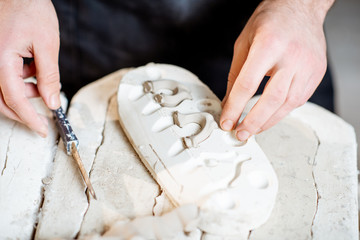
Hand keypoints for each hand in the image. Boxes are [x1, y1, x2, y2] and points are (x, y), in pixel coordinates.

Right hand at [0, 0, 60, 136]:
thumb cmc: (31, 10)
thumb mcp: (47, 45)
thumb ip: (49, 77)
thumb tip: (52, 102)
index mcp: (0, 61)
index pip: (15, 100)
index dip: (30, 118)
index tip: (41, 130)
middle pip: (3, 101)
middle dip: (24, 111)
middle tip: (43, 116)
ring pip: (2, 91)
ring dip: (24, 94)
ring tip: (41, 79)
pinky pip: (3, 78)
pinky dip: (20, 82)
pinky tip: (33, 69)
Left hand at [220, 0, 333, 140]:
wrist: (301, 7)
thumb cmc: (270, 21)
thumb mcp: (244, 42)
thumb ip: (236, 74)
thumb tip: (229, 102)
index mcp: (268, 44)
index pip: (247, 85)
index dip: (234, 108)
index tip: (227, 121)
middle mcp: (292, 56)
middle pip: (271, 100)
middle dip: (253, 122)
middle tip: (240, 134)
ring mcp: (308, 65)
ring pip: (287, 104)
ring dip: (268, 121)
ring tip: (253, 129)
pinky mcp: (316, 73)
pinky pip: (299, 99)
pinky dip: (282, 112)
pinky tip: (270, 116)